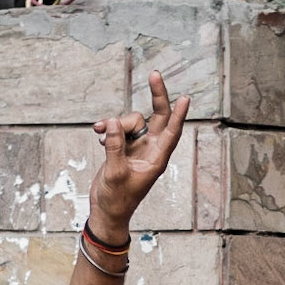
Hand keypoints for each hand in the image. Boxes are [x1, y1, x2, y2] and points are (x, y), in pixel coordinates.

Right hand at [89, 70, 190, 235]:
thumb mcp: (115, 172)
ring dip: (116, 123)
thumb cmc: (116, 199)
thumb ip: (115, 147)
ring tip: (99, 133)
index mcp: (156, 159)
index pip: (171, 132)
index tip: (186, 98)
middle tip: (155, 74)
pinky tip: (98, 135)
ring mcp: (138, 148)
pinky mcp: (124, 148)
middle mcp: (150, 150)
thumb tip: (114, 122)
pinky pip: (119, 129)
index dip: (179, 115)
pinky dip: (109, 129)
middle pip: (157, 117)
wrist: (106, 210)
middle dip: (156, 96)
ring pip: (132, 122)